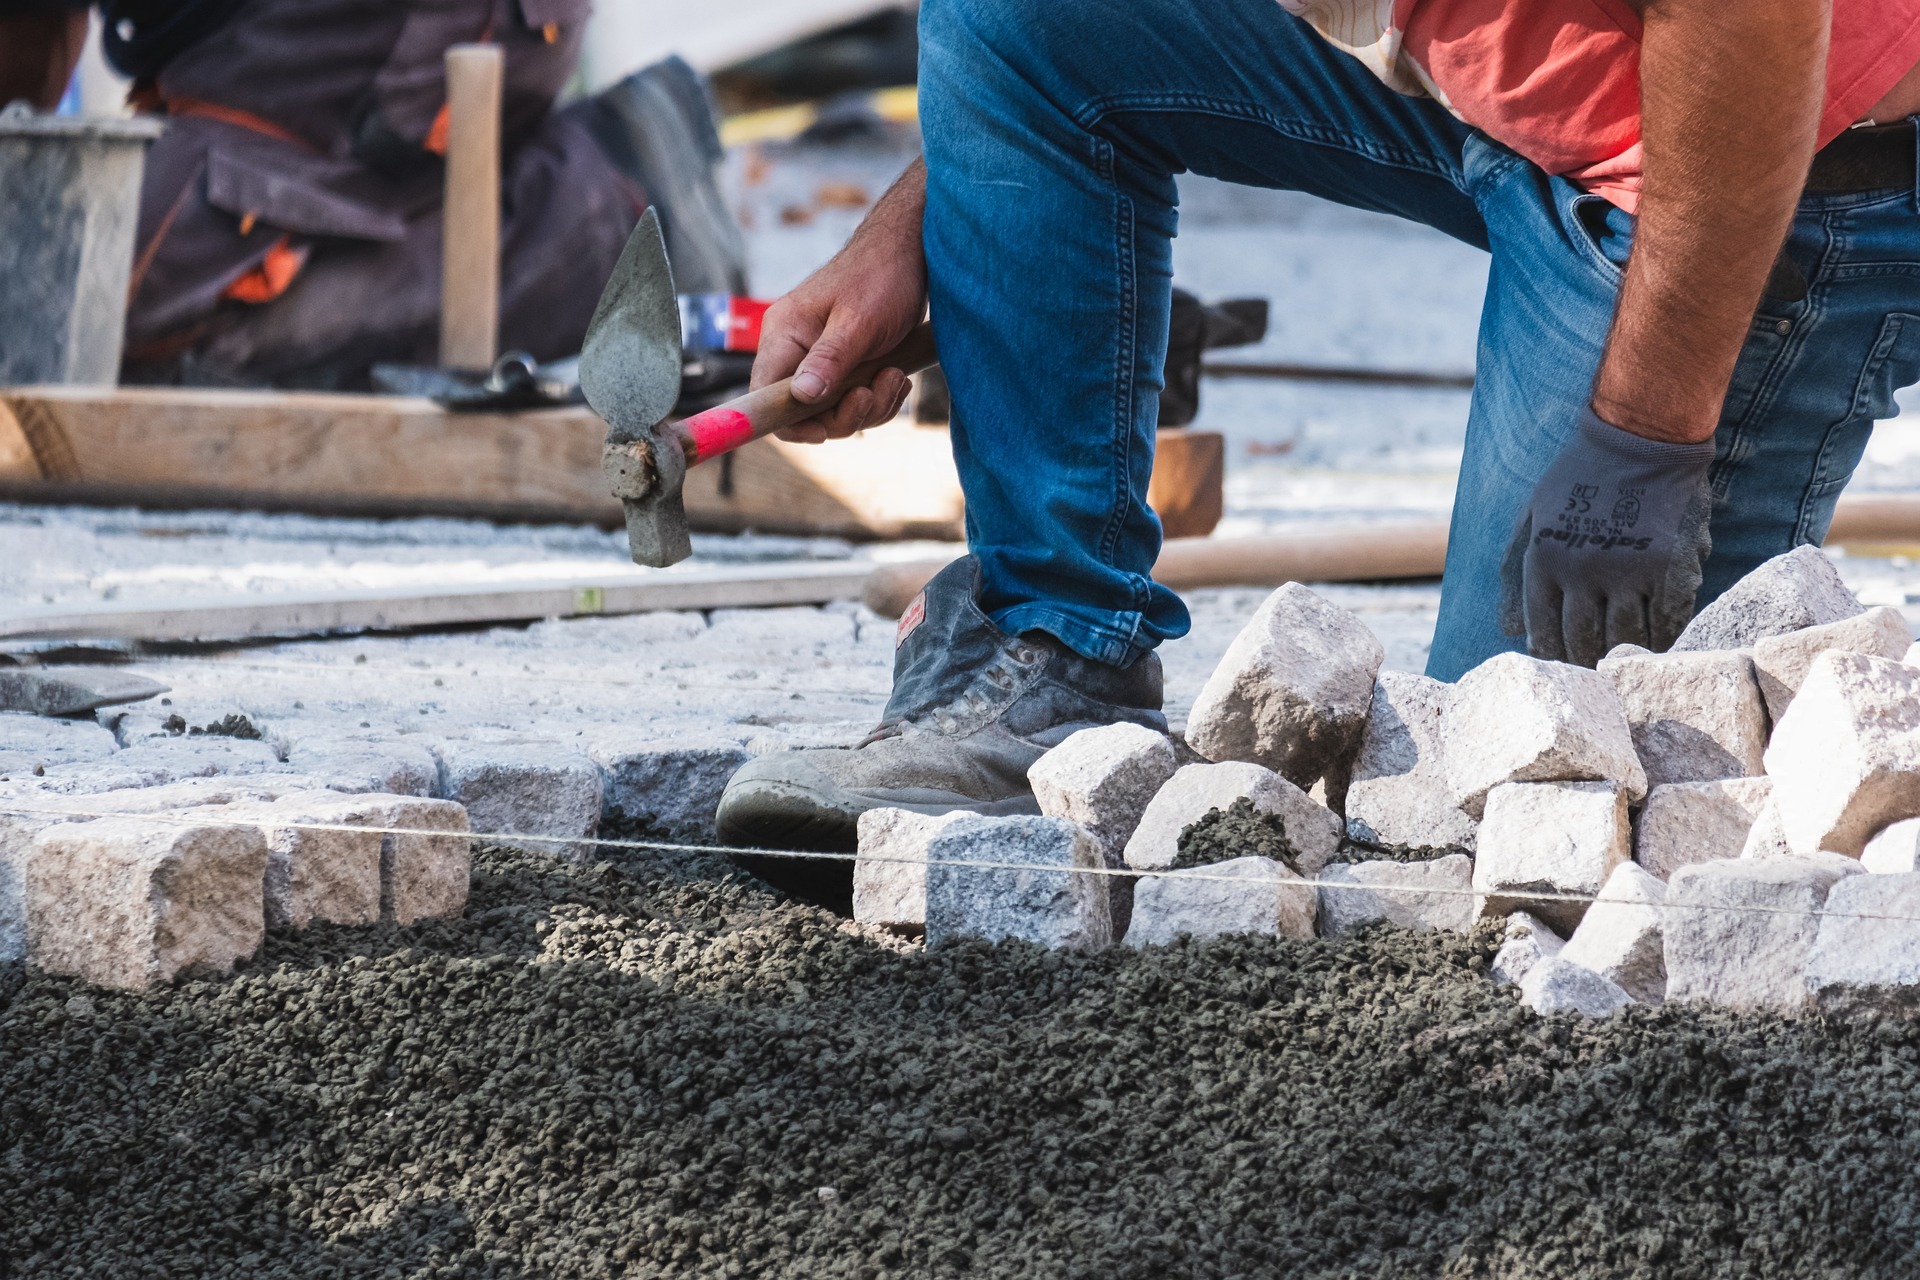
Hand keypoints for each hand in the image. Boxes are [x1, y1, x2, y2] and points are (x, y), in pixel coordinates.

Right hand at [755, 158, 928, 442]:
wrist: (913, 253)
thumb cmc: (882, 276)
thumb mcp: (858, 322)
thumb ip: (828, 360)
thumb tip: (800, 397)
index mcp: (783, 334)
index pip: (764, 393)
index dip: (789, 421)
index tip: (825, 430)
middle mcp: (795, 349)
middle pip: (804, 411)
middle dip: (846, 413)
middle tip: (875, 391)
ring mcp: (820, 359)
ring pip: (834, 410)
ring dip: (871, 405)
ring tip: (895, 377)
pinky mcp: (845, 365)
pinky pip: (854, 400)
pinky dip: (878, 398)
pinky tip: (897, 377)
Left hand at [1501, 407, 1715, 665]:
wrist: (1640, 437)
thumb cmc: (1579, 476)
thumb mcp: (1533, 516)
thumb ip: (1515, 571)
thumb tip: (1507, 628)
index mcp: (1545, 560)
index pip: (1543, 631)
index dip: (1552, 655)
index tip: (1561, 666)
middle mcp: (1583, 571)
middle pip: (1583, 640)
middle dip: (1586, 660)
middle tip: (1594, 672)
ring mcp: (1629, 571)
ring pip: (1626, 637)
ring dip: (1624, 653)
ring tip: (1625, 662)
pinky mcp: (1671, 567)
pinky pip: (1668, 620)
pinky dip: (1664, 635)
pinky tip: (1660, 639)